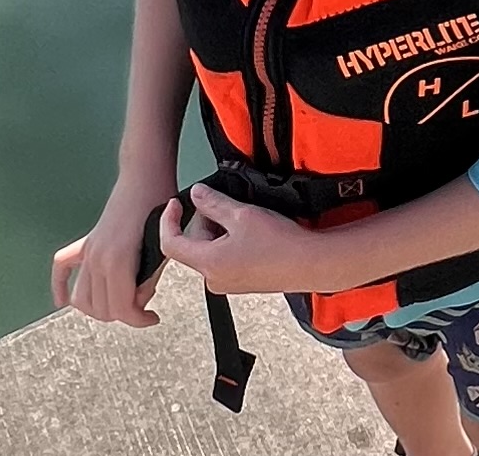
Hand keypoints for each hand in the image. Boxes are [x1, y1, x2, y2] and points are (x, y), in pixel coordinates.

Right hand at [50, 166, 176, 325]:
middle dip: (124, 312)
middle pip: (102, 310)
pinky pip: (61, 268)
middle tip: (144, 299)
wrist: (145, 176)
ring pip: (82, 299)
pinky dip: (60, 286)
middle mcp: (97, 258)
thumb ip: (148, 280)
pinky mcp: (85, 243)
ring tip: (123, 298)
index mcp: (118, 261)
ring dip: (101, 307)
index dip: (140, 320)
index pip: (121, 310)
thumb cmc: (159, 206)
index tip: (153, 317)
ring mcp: (88, 250)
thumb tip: (138, 300)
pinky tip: (62, 300)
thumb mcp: (164, 248)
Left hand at [157, 182, 328, 294]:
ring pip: (210, 250)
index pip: (171, 243)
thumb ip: (213, 203)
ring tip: (245, 220)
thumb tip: (196, 194)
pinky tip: (252, 233)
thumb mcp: (241, 214)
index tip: (175, 204)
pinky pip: (224, 258)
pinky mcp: (240, 282)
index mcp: (208, 263)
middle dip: (207, 221)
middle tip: (229, 207)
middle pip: (194, 244)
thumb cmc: (279, 244)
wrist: (309, 263)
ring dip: (221, 231)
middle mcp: (213, 279)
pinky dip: (231, 242)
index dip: (169, 220)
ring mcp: (227, 283)